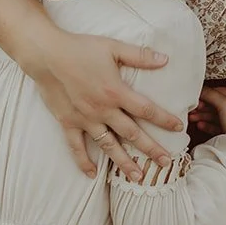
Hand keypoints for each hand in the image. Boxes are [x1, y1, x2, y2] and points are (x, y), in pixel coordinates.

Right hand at [29, 28, 181, 179]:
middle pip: (132, 134)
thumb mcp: (113, 47)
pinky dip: (83, 162)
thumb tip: (165, 59)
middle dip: (151, 149)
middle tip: (166, 162)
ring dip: (124, 162)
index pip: (146, 109)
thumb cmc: (80, 48)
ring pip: (108, 146)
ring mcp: (85, 119)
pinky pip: (76, 147)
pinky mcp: (68, 123)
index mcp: (116, 92)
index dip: (164, 119)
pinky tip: (92, 175)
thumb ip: (140, 55)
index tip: (179, 128)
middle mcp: (103, 110)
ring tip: (138, 177)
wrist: (46, 55)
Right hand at [198, 85, 225, 146]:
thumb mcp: (224, 104)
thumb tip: (201, 89)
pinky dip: (206, 125)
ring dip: (202, 115)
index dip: (207, 93)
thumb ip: (211, 95)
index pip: (219, 91)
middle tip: (193, 108)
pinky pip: (214, 125)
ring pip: (213, 115)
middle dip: (202, 106)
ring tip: (193, 117)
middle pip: (215, 104)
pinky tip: (200, 125)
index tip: (196, 96)